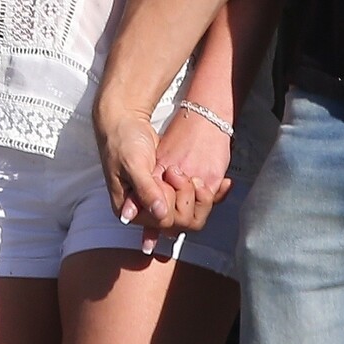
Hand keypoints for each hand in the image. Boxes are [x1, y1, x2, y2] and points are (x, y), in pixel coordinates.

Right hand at [95, 102, 226, 254]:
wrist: (126, 122)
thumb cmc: (123, 142)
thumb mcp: (133, 165)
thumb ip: (146, 190)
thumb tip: (160, 214)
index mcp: (131, 210)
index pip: (162, 221)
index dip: (172, 202)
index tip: (171, 178)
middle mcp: (145, 209)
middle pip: (177, 220)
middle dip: (185, 196)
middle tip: (177, 172)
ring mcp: (158, 199)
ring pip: (186, 211)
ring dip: (195, 195)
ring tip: (192, 176)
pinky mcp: (169, 189)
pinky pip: (188, 198)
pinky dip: (203, 192)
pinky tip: (221, 185)